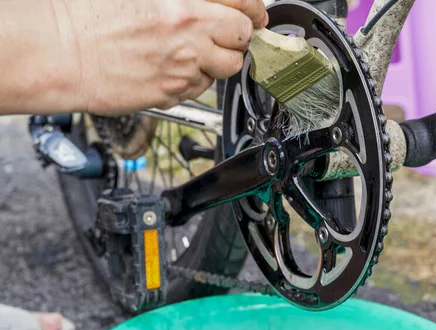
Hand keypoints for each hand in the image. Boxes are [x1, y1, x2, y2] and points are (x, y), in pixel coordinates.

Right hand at [62, 0, 267, 114]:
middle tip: (223, 37)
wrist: (60, 51)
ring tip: (187, 55)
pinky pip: (197, 90)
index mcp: (185, 2)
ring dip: (213, 63)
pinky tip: (168, 70)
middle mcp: (189, 35)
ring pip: (222, 71)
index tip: (255, 16)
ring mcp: (182, 67)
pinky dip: (190, 82)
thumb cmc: (89, 15)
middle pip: (241, 41)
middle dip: (236, 40)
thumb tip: (209, 5)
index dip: (253, 12)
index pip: (244, 5)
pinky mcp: (171, 94)